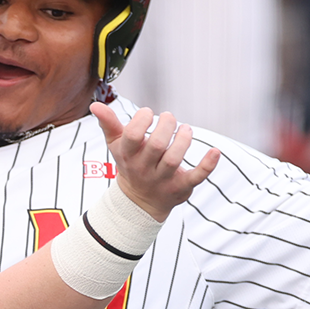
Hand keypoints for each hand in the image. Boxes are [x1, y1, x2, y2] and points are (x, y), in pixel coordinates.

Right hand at [91, 103, 221, 219]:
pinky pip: (196, 177)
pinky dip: (208, 165)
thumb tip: (95, 105)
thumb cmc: (130, 165)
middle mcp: (144, 169)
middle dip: (166, 125)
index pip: (133, 135)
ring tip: (185, 129)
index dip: (142, 119)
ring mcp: (163, 180)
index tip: (148, 114)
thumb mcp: (117, 146)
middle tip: (169, 118)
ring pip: (174, 159)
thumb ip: (108, 124)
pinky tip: (215, 151)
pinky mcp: (181, 188)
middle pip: (157, 146)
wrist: (139, 202)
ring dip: (183, 139)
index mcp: (128, 156)